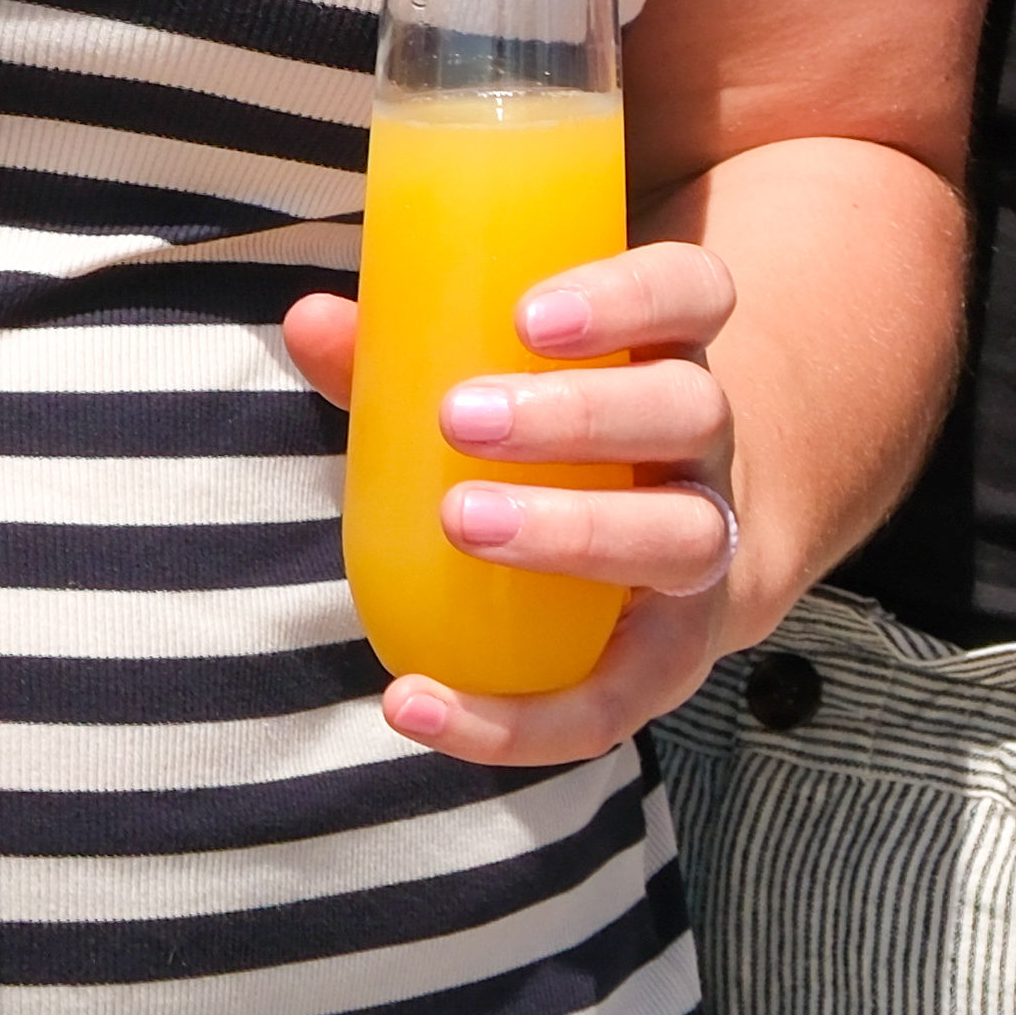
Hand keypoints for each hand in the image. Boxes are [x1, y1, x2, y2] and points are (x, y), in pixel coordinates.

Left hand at [280, 235, 756, 765]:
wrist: (657, 554)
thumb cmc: (552, 440)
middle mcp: (704, 446)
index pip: (691, 292)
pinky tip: (412, 706)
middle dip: (577, 416)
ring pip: (680, 536)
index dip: (628, 295)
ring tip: (464, 521)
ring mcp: (703, 549)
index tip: (527, 315)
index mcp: (669, 350)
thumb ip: (402, 351)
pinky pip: (613, 700)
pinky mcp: (669, 659)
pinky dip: (516, 722)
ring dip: (572, 533)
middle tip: (462, 418)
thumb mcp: (498, 378)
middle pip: (685, 411)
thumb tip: (311, 320)